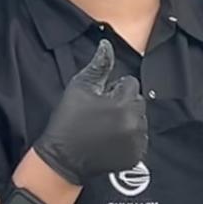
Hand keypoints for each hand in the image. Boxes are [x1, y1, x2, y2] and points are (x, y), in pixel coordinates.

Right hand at [33, 40, 147, 184]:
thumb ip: (99, 65)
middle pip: (138, 101)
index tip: (99, 99)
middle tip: (101, 113)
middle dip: (123, 103)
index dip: (113, 89)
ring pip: (140, 120)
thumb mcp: (80, 87)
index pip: (130, 84)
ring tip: (105, 127)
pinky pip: (139, 139)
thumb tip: (107, 44)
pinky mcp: (135, 156)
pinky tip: (109, 140)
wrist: (62, 159)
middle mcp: (134, 122)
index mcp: (122, 103)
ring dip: (127, 120)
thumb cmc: (68, 120)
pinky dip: (128, 138)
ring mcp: (136, 142)